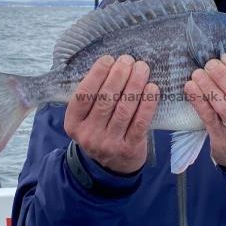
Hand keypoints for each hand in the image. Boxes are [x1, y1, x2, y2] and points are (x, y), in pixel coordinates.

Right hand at [64, 55, 158, 173]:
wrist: (113, 166)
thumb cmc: (101, 130)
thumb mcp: (87, 118)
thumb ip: (93, 96)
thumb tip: (111, 64)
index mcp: (73, 124)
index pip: (83, 95)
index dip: (96, 75)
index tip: (109, 59)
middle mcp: (88, 135)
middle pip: (105, 100)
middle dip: (118, 75)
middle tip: (128, 60)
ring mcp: (108, 143)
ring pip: (124, 109)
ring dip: (135, 85)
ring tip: (142, 68)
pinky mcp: (129, 148)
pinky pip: (140, 122)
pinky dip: (147, 103)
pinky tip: (152, 88)